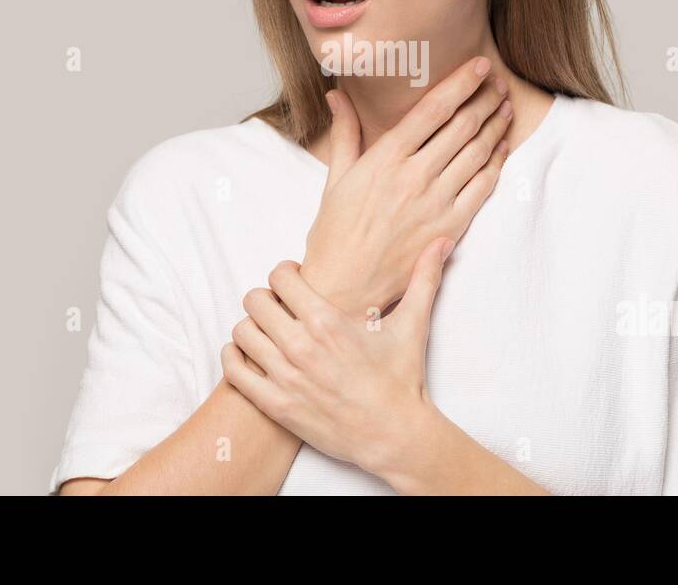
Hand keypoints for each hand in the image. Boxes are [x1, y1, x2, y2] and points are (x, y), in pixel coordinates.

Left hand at [222, 237, 453, 477]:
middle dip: (265, 298)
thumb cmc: (402, 379)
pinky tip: (249, 355)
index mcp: (328, 321)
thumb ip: (425, 278)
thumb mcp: (413, 324)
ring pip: (241, 333)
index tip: (293, 281)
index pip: (280, 277)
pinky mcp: (276, 405)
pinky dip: (235, 359)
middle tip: (279, 305)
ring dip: (251, 327)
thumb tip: (442, 242)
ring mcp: (285, 377)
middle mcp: (301, 346)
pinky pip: (234, 372)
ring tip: (267, 331)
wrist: (395, 434)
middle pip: (254, 300)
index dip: (284, 273)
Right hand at [302, 56, 511, 317]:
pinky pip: (482, 188)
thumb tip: (336, 94)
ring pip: (477, 153)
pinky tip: (502, 146)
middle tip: (497, 81)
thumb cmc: (335, 234)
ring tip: (505, 106)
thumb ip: (344, 132)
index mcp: (385, 158)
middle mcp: (414, 176)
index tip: (478, 65)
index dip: (461, 83)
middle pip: (462, 126)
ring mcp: (435, 203)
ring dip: (496, 125)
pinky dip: (496, 162)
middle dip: (484, 98)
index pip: (433, 109)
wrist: (345, 287)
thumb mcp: (335, 178)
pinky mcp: (450, 228)